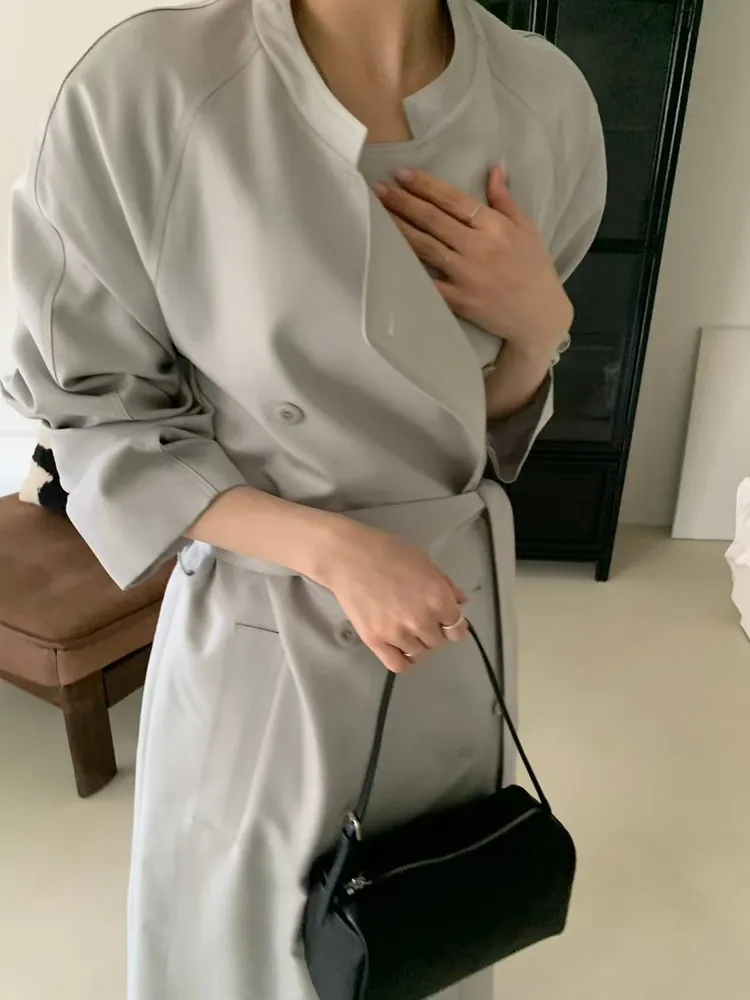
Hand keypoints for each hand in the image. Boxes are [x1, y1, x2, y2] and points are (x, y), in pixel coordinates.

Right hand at [315, 518, 468, 673]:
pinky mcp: (376, 642)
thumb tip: (461, 602)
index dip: (453, 625)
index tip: (445, 622)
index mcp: (438, 599)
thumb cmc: (388, 552)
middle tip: (420, 619)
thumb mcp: (424, 562)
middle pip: (438, 642)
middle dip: (433, 632)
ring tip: (406, 629)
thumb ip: (445, 585)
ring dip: (417, 644)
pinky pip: (398, 664)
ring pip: (419, 653)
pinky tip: (400, 647)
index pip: (457, 629)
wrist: (348, 556)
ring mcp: (398, 634)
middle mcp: (422, 620)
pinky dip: (403, 659)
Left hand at [373, 166, 572, 360]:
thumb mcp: (527, 228)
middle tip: (377, 188)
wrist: (539, 317)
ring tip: (377, 212)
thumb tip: (494, 167)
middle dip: (403, 202)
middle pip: (433, 220)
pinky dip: (408, 269)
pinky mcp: (458, 300)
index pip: (453, 200)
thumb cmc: (534, 269)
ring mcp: (465, 275)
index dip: (425, 185)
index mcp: (494, 226)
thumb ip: (505, 199)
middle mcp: (477, 247)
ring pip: (425, 246)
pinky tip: (387, 255)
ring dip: (399, 228)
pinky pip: (428, 281)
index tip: (400, 174)